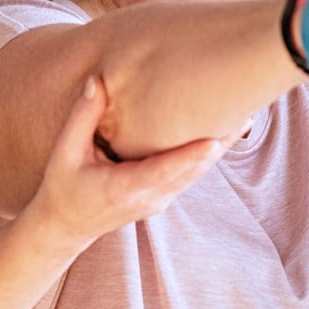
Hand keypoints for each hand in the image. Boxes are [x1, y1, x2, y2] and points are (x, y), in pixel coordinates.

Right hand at [26, 76, 231, 253]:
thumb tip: (99, 81)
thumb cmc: (63, 186)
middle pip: (193, 171)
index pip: (165, 170)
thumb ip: (83, 117)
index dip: (192, 155)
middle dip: (219, 143)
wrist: (66, 227)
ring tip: (242, 115)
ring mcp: (160, 201)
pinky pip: (190, 175)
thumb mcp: (64, 152)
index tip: (216, 138)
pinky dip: (207, 154)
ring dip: (219, 147)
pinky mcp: (164, 197)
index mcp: (125, 187)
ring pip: (197, 174)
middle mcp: (150, 197)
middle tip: (245, 111)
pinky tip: (223, 132)